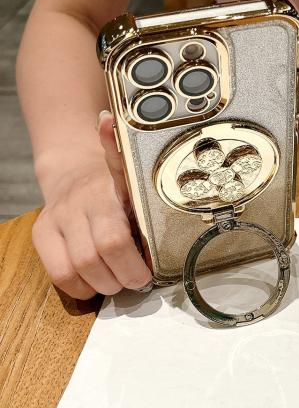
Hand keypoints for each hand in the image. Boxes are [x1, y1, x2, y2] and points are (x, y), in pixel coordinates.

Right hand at [32, 111, 151, 298]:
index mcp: (103, 192)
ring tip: (119, 280)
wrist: (73, 169)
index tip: (147, 273)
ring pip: (74, 270)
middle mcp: (75, 207)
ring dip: (103, 284)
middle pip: (94, 258)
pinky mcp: (42, 236)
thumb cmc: (113, 178)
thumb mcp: (129, 169)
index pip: (113, 239)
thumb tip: (108, 120)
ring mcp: (55, 222)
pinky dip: (80, 287)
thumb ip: (125, 156)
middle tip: (137, 279)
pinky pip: (57, 275)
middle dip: (121, 278)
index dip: (131, 264)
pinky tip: (96, 281)